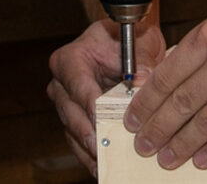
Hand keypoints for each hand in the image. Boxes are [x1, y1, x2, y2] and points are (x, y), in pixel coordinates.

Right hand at [47, 18, 166, 175]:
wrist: (127, 43)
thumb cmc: (129, 38)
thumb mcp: (138, 41)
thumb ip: (141, 59)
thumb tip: (143, 81)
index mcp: (70, 60)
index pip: (78, 84)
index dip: (88, 102)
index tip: (100, 119)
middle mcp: (62, 83)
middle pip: (71, 112)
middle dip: (87, 132)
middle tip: (100, 149)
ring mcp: (67, 104)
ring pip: (73, 131)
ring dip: (88, 149)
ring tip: (103, 166)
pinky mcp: (77, 121)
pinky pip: (80, 141)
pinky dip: (91, 155)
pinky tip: (103, 168)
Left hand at [123, 0, 206, 170]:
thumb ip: (203, 46)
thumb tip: (173, 73)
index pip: (167, 76)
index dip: (146, 102)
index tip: (134, 118)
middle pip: (181, 104)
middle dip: (157, 129)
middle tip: (142, 145)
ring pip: (204, 124)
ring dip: (181, 145)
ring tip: (166, 158)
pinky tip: (202, 160)